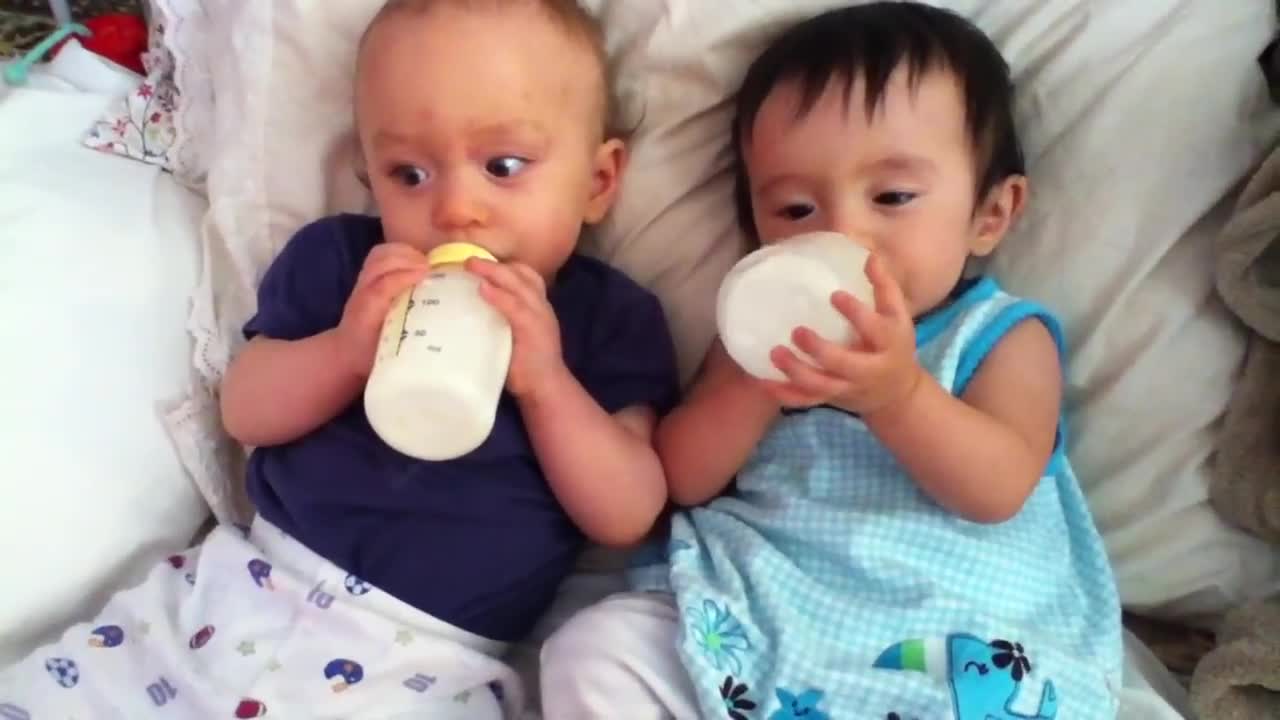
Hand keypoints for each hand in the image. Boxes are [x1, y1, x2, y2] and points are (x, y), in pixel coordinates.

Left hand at [336, 243, 429, 377]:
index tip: (426, 273)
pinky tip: (418, 261)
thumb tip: (438, 340)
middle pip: (379, 263)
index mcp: (366, 316)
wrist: (346, 352)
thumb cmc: (373, 358)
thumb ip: (407, 350)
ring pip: (379, 255)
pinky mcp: (368, 275)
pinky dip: (401, 251)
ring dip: (404, 253)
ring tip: (427, 262)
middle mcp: (362, 295)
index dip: (402, 277)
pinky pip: (382, 254)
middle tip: (432, 267)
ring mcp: (363, 282)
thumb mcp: (389, 359)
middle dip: (406, 259)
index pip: (380, 288)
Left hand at [466, 258, 565, 398]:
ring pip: (518, 284)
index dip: (505, 266)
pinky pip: (514, 306)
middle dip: (494, 265)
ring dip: (493, 272)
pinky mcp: (531, 328)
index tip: (481, 261)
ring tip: (471, 266)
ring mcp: (538, 315)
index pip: (525, 276)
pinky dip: (498, 295)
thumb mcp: (516, 336)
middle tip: (469, 261)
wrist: (546, 387)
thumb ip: (501, 321)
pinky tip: (483, 289)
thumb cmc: (526, 366)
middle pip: (520, 274)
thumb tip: (471, 312)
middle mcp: (541, 305)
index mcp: (538, 306)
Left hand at [762, 254, 923, 415]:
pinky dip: (783, 393)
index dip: (856, 313)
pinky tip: (762, 381)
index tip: (834, 295)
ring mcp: (848, 388)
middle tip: (797, 330)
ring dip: (796, 372)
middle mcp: (868, 370)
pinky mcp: (831, 400)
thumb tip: (869, 254)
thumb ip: (884, 286)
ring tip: (774, 352)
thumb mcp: (898, 316)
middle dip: (820, 350)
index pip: (874, 329)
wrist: (897, 393)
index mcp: (888, 344)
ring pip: (820, 386)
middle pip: (844, 364)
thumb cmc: (894, 345)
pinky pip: (804, 400)